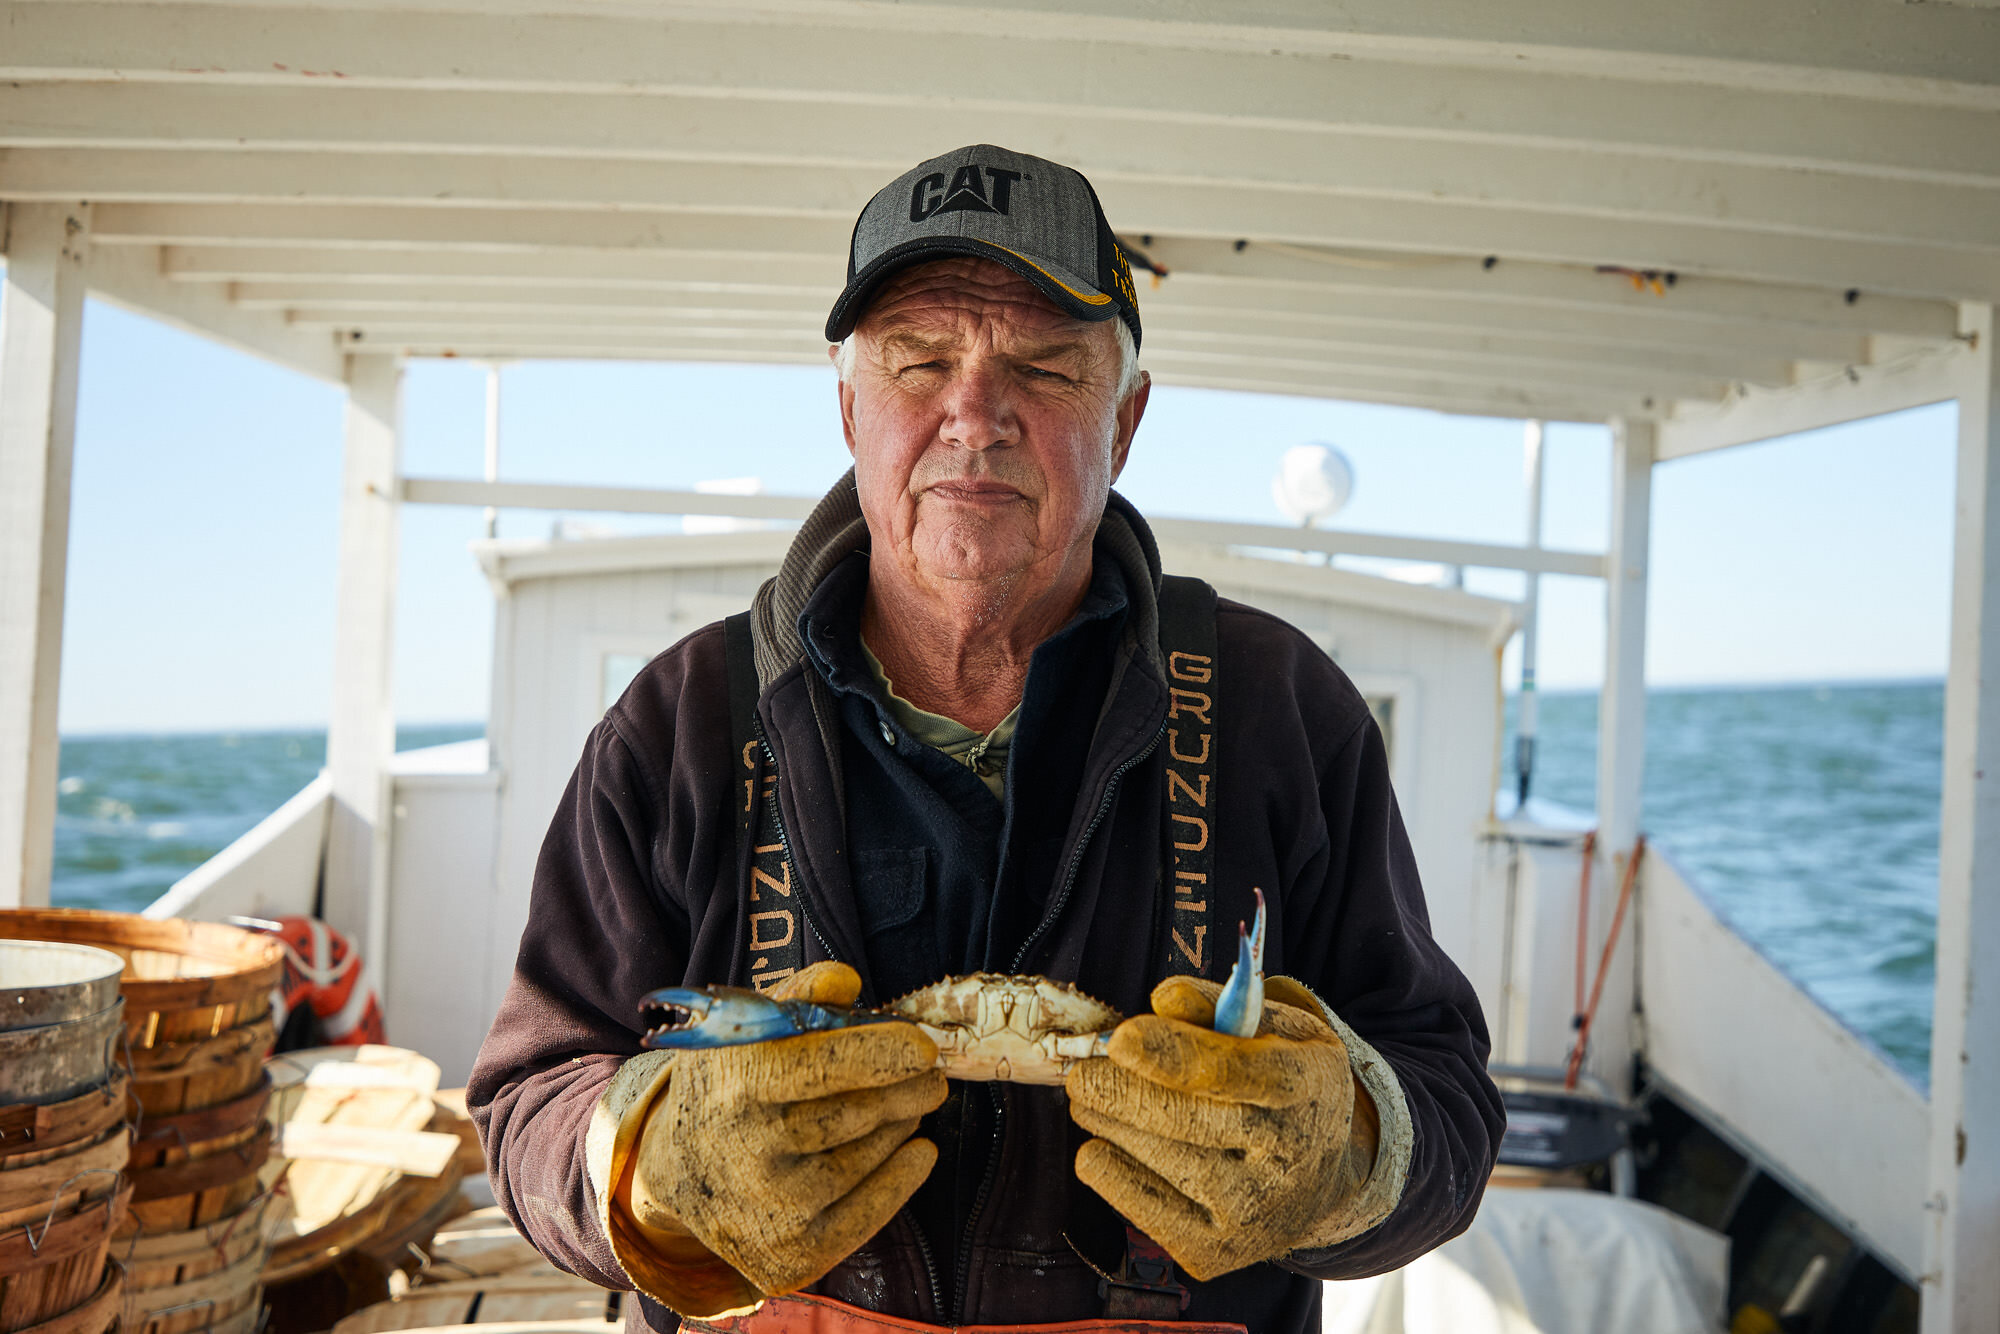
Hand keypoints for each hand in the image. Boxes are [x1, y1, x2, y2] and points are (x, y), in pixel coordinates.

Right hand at [623, 963, 946, 1300]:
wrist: (677, 1170)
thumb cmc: (728, 1085)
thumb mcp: (746, 1031)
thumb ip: (797, 998)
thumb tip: (846, 980)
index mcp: (735, 1086)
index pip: (822, 1065)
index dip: (881, 1052)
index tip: (924, 1046)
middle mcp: (748, 1152)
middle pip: (857, 1113)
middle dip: (908, 1089)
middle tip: (933, 1075)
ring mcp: (768, 1211)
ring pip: (868, 1155)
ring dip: (900, 1124)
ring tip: (908, 1104)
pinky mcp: (789, 1255)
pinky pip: (870, 1210)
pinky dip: (902, 1175)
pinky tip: (916, 1149)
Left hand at [1065, 975, 1377, 1279]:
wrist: (1321, 1180)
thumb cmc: (1283, 1084)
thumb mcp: (1273, 1027)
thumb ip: (1216, 1007)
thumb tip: (1163, 1000)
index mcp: (1308, 1085)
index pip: (1237, 1072)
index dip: (1174, 1055)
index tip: (1121, 1039)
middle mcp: (1289, 1157)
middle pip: (1183, 1118)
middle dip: (1116, 1088)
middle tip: (1081, 1067)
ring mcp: (1253, 1213)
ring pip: (1152, 1157)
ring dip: (1105, 1118)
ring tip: (1090, 1095)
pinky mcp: (1214, 1252)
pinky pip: (1135, 1203)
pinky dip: (1106, 1166)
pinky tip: (1105, 1139)